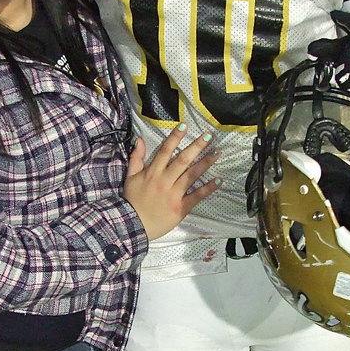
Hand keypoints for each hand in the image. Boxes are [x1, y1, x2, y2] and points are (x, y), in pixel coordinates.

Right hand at [123, 125, 220, 240]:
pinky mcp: (180, 207)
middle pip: (182, 160)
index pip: (165, 151)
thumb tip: (139, 139)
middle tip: (209, 136)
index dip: (175, 137)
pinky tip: (219, 180)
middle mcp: (164, 180)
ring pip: (191, 175)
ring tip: (217, 153)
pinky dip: (208, 188)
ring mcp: (173, 194)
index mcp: (152, 172)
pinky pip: (196, 196)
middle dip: (196, 147)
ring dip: (205, 163)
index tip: (185, 125)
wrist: (133, 225)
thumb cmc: (132, 200)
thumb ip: (136, 158)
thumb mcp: (130, 177)